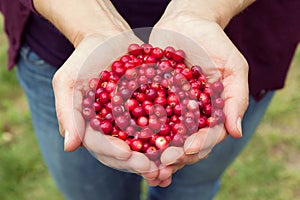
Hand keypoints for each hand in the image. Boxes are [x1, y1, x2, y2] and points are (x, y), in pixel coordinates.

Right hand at [33, 0, 158, 177]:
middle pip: (124, 152)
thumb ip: (68, 112)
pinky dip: (171, 135)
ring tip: (170, 165)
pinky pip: (161, 124)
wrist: (108, 39)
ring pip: (144, 144)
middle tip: (153, 169)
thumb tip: (69, 147)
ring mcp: (131, 121)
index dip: (112, 152)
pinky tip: (183, 142)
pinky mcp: (149, 110)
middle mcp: (113, 129)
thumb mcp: (68, 81)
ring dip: (157, 158)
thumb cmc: (85, 58)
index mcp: (91, 127)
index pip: (100, 145)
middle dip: (137, 162)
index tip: (126, 155)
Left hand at [146, 12, 248, 185]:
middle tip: (163, 163)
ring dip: (153, 154)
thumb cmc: (214, 43)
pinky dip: (135, 130)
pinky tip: (126, 142)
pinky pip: (141, 117)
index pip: (207, 136)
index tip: (188, 149)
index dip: (199, 145)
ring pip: (161, 137)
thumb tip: (237, 132)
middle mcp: (188, 117)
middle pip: (183, 144)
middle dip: (174, 156)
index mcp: (210, 114)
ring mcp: (168, 110)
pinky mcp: (148, 100)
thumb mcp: (233, 67)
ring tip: (145, 166)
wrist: (185, 23)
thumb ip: (236, 98)